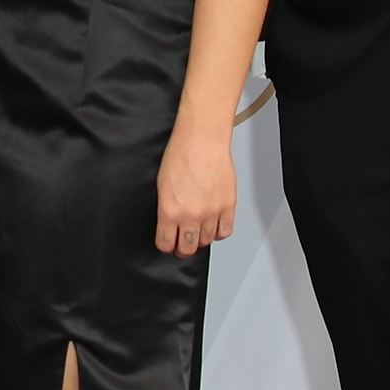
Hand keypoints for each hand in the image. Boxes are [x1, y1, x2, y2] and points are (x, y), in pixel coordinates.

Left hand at [154, 125, 235, 259]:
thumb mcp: (162, 186)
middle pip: (187, 248)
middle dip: (183, 249)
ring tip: (198, 231)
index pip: (166, 243)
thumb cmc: (181, 155)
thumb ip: (166, 209)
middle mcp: (191, 215)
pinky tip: (214, 226)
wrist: (202, 140)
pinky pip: (225, 231)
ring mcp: (211, 212)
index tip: (168, 244)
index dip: (166, 246)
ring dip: (201, 239)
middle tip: (183, 245)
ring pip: (207, 241)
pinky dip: (219, 232)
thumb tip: (170, 224)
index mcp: (169, 211)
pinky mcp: (228, 206)